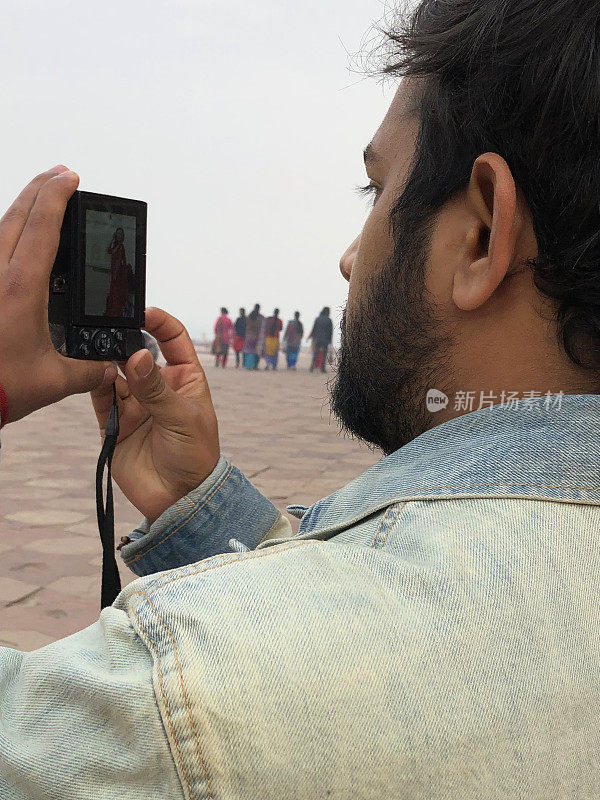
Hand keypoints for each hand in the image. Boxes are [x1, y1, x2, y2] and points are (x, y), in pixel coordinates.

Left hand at [0, 167, 116, 423]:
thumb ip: (88, 371)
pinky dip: (7, 236)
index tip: (71, 178)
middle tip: (59, 174)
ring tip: (40, 198)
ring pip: (1, 229)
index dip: (58, 197)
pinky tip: (14, 244)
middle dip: (40, 189)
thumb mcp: (53, 381)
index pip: (43, 227)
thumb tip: (108, 369)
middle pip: (17, 215)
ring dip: (22, 208)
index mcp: (20, 287)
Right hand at [91, 308, 219, 523]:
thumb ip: (157, 389)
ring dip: (108, 363)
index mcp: (185, 378)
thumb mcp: (184, 419)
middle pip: (138, 352)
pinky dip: (96, 385)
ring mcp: (136, 403)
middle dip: (125, 341)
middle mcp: (158, 386)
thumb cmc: (196, 457)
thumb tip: (137, 357)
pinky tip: (96, 378)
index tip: (142, 312)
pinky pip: (101, 396)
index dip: (159, 321)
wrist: (179, 500)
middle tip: (112, 333)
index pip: (173, 338)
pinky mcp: (114, 422)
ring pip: (115, 372)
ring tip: (103, 361)